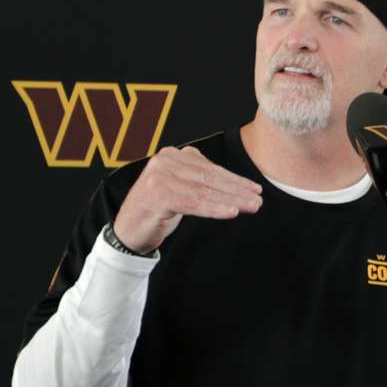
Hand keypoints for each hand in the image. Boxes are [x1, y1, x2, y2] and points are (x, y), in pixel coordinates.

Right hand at [112, 146, 262, 252]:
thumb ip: (201, 180)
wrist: (128, 230)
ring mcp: (159, 177)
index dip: (235, 179)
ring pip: (204, 190)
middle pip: (209, 178)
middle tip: (258, 200)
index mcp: (173, 155)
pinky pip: (193, 203)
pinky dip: (214, 208)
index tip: (255, 189)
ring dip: (231, 199)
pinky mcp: (157, 195)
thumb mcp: (181, 188)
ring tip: (251, 206)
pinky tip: (232, 212)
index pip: (210, 168)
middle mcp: (165, 161)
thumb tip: (239, 185)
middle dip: (237, 190)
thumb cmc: (158, 209)